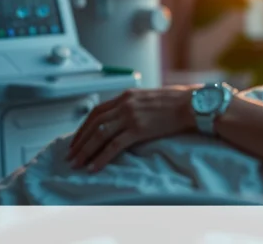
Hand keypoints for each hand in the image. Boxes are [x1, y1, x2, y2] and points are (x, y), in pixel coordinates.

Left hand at [66, 86, 196, 171]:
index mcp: (126, 96)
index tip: (77, 140)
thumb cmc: (176, 102)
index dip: (83, 127)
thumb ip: (134, 105)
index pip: (96, 112)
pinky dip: (101, 157)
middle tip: (71, 155)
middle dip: (80, 141)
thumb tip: (124, 118)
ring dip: (85, 151)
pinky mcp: (139, 129)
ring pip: (100, 135)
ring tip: (77, 164)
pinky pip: (114, 146)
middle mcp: (125, 104)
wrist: (192, 104)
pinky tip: (94, 167)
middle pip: (94, 124)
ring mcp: (131, 116)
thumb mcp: (149, 98)